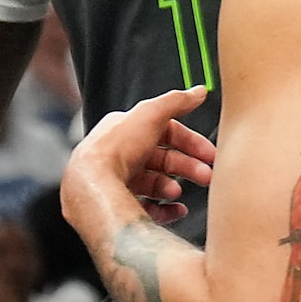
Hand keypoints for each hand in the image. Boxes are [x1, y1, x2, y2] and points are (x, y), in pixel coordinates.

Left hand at [64, 87, 216, 231]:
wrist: (91, 187)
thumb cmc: (113, 150)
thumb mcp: (151, 114)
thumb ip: (177, 101)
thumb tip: (198, 91)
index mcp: (126, 131)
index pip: (166, 133)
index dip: (191, 142)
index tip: (209, 153)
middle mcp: (120, 155)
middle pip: (163, 160)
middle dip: (187, 167)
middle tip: (205, 176)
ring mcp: (117, 181)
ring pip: (154, 184)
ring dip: (173, 187)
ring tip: (179, 193)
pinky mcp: (115, 204)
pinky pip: (145, 207)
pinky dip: (164, 210)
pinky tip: (175, 210)